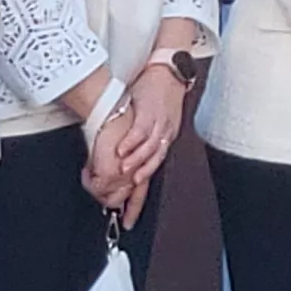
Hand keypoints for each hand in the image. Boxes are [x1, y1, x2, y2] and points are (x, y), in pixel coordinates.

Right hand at [95, 64, 189, 222]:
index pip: (151, 176)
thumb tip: (122, 163)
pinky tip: (121, 150)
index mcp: (163, 143)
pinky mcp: (151, 112)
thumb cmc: (159, 97)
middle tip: (123, 203)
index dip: (139, 200)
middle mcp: (164, 138)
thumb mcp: (155, 124)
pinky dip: (131, 142)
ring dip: (135, 163)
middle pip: (153, 168)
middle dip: (138, 188)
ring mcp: (159, 125)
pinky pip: (142, 130)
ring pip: (149, 150)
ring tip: (122, 174)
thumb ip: (142, 144)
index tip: (128, 218)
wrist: (169, 72)